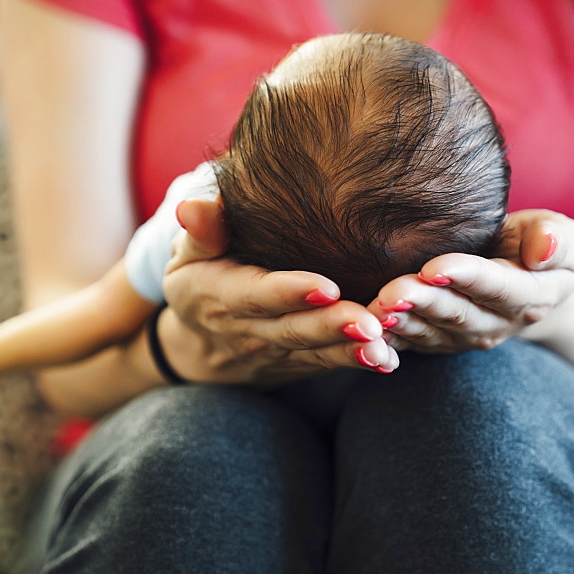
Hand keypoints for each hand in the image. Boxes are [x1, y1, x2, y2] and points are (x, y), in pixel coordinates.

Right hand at [158, 198, 399, 384]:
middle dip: (332, 327)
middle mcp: (251, 330)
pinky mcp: (299, 363)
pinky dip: (356, 363)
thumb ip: (200, 232)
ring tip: (381, 344)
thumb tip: (192, 207)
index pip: (257, 295)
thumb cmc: (201, 280)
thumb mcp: (187, 255)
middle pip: (294, 330)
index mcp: (223, 296)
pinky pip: (327, 365)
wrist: (200, 347)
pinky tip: (386, 359)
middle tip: (369, 322)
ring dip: (350, 350)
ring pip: (316, 352)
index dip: (290, 292)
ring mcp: (277, 351)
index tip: (327, 286)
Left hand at [367, 210, 573, 353]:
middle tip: (392, 292)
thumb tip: (544, 250)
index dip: (466, 278)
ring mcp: (466, 337)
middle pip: (458, 313)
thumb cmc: (535, 242)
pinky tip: (366, 331)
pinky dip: (389, 340)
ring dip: (402, 322)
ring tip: (375, 309)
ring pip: (431, 331)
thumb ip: (557, 239)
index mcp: (532, 296)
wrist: (520, 273)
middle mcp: (498, 324)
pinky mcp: (438, 341)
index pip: (498, 287)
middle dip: (423, 303)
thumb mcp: (558, 233)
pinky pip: (411, 344)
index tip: (434, 268)